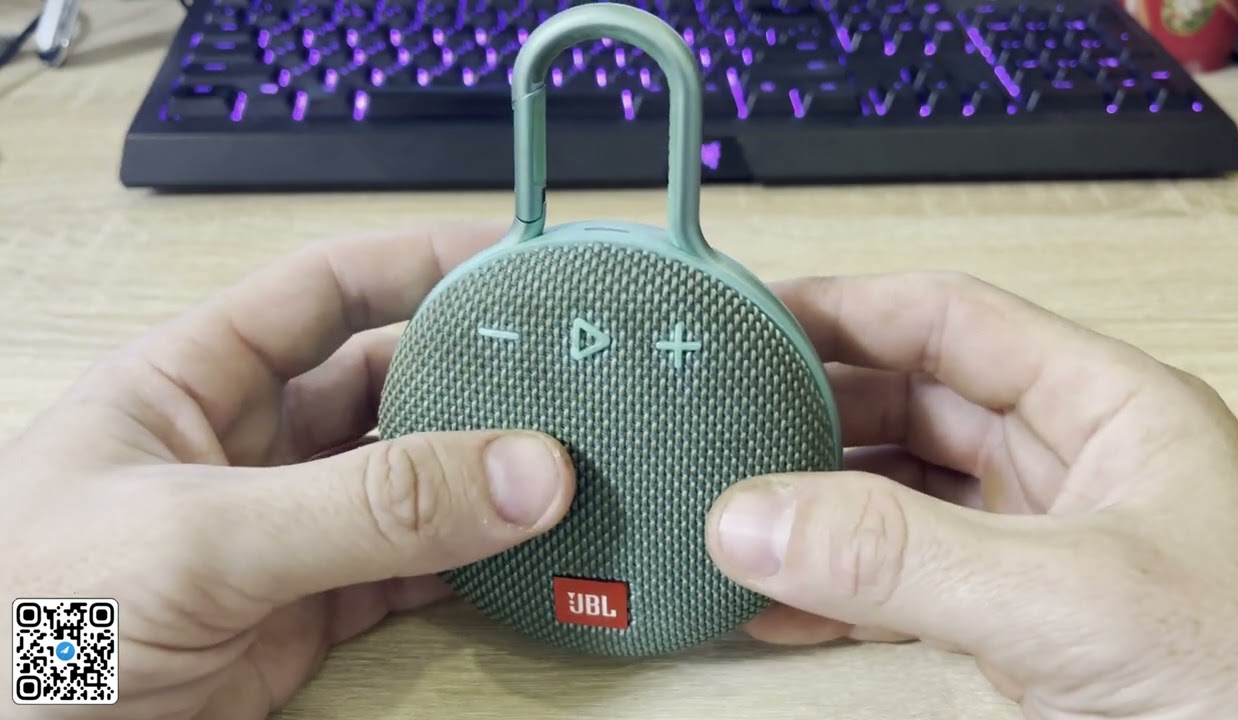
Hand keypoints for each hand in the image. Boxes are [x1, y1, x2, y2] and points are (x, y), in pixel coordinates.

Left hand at [0, 225, 576, 718]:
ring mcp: (283, 534)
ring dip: (484, 481)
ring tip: (570, 469)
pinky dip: (472, 567)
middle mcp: (247, 447)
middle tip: (568, 378)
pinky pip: (412, 574)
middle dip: (473, 380)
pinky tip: (524, 556)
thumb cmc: (28, 623)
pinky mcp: (306, 616)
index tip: (514, 259)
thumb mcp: (202, 537)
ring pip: (410, 486)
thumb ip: (367, 507)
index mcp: (194, 381)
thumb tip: (524, 471)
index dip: (418, 263)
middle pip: (386, 385)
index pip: (326, 290)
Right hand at [707, 272, 1237, 718]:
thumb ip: (906, 558)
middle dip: (813, 418)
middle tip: (719, 430)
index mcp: (1103, 408)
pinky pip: (907, 590)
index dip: (844, 309)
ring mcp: (1041, 549)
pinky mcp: (1022, 627)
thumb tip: (755, 518)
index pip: (948, 321)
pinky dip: (839, 600)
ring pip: (900, 503)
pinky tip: (778, 610)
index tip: (749, 319)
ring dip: (817, 516)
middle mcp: (1066, 467)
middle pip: (911, 406)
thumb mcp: (1071, 599)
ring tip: (729, 522)